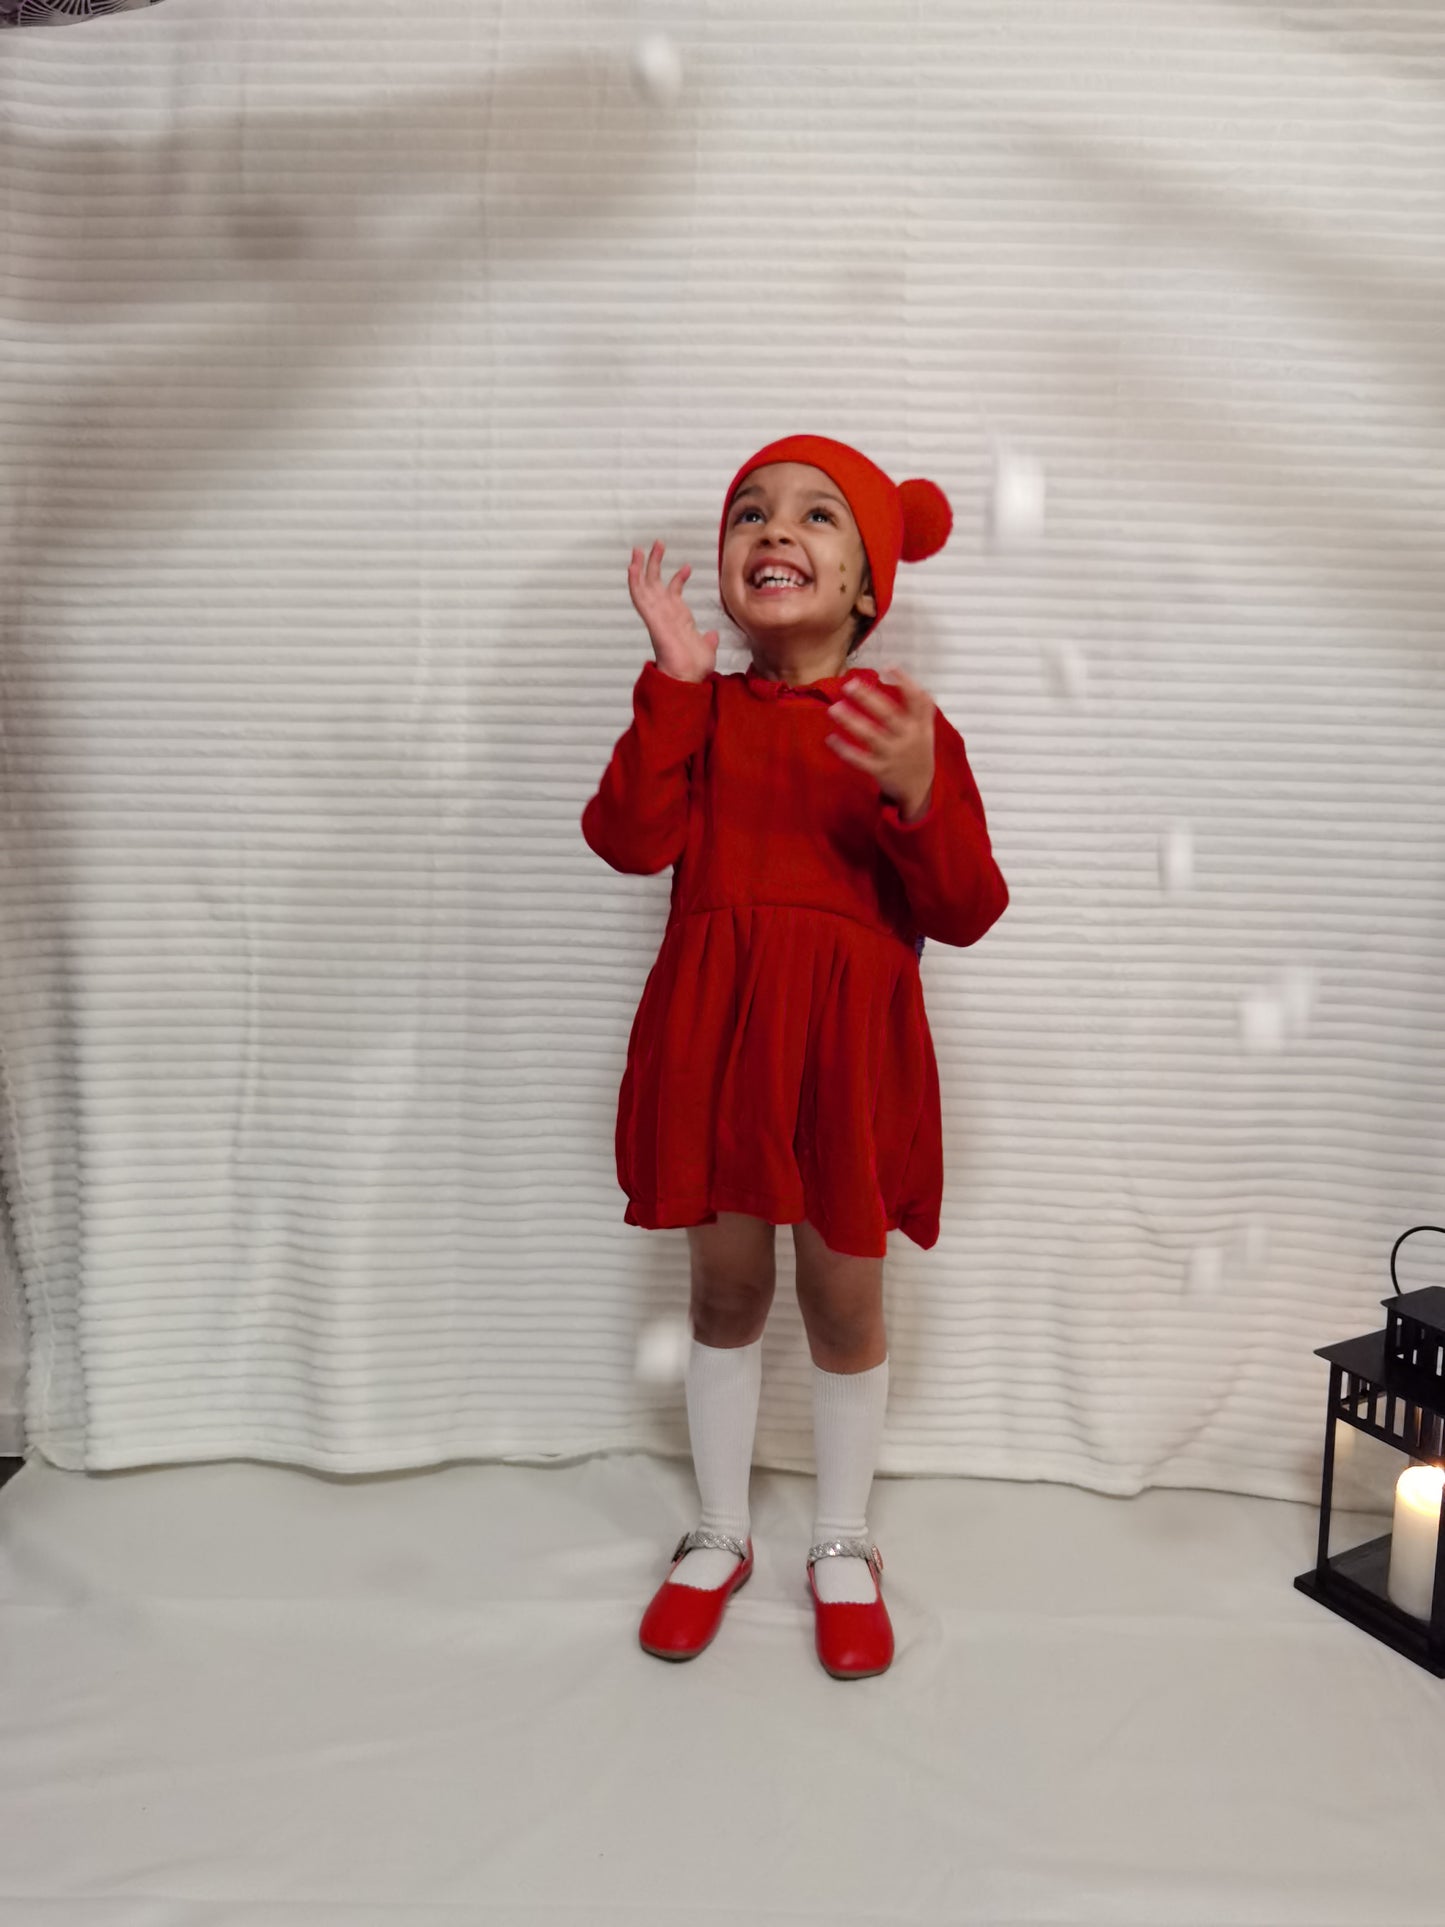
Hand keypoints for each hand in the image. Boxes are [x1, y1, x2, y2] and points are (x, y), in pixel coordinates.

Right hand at [628, 541, 719, 684]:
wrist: (688, 677)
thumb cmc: (694, 666)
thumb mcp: (706, 648)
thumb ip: (708, 639)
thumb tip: (712, 635)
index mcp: (676, 618)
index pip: (674, 593)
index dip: (679, 578)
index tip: (687, 566)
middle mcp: (664, 613)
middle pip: (655, 583)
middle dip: (655, 563)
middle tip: (658, 543)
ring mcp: (657, 615)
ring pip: (644, 586)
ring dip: (642, 566)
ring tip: (640, 548)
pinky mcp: (652, 618)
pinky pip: (639, 598)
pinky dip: (634, 582)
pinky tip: (632, 567)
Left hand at [826, 669, 936, 818]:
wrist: (920, 788)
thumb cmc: (918, 750)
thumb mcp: (925, 727)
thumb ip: (918, 703)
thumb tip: (897, 669)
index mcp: (919, 725)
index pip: (916, 700)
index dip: (905, 682)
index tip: (889, 666)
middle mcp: (907, 738)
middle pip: (888, 715)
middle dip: (869, 699)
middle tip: (849, 684)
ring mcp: (892, 754)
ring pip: (871, 737)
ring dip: (852, 722)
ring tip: (834, 708)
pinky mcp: (879, 770)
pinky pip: (859, 760)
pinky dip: (844, 750)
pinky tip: (830, 739)